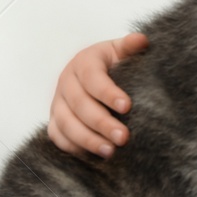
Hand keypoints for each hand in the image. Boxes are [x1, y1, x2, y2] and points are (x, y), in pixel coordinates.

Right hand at [46, 33, 146, 157]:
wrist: (89, 71)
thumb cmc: (110, 62)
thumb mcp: (119, 50)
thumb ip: (130, 46)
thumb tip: (141, 40)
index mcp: (83, 62)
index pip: (93, 78)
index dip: (108, 93)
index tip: (127, 106)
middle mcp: (66, 82)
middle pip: (80, 105)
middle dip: (102, 123)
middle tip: (123, 137)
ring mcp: (57, 102)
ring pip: (66, 123)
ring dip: (87, 140)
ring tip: (110, 152)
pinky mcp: (54, 119)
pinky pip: (57, 136)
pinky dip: (73, 147)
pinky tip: (93, 156)